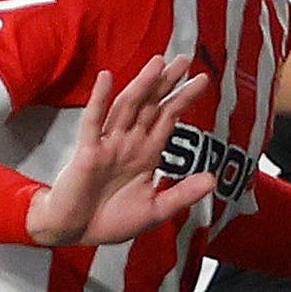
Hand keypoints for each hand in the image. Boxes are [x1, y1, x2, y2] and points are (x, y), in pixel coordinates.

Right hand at [24, 52, 215, 246]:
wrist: (77, 233)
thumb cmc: (112, 220)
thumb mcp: (155, 210)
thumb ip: (182, 193)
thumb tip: (212, 180)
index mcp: (147, 154)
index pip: (168, 118)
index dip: (183, 99)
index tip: (201, 79)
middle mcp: (129, 143)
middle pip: (151, 105)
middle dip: (167, 83)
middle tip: (183, 59)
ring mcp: (108, 145)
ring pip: (127, 107)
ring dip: (142, 85)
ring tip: (157, 63)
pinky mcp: (87, 152)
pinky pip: (93, 122)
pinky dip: (99, 100)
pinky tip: (107, 79)